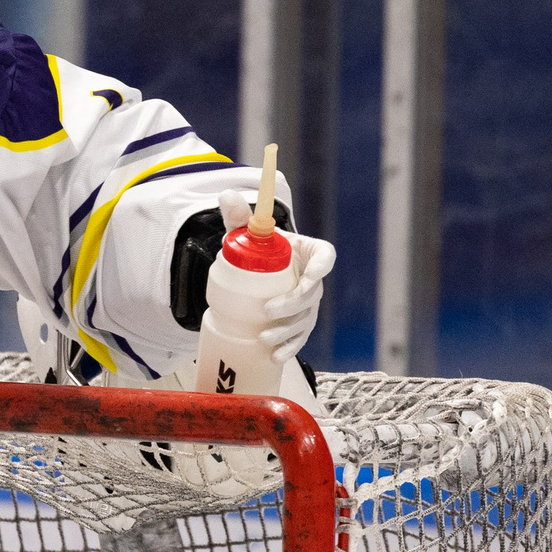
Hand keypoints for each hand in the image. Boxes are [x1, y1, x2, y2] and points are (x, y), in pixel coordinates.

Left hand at [217, 189, 334, 364]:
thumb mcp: (247, 232)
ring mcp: (307, 304)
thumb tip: (226, 194)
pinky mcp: (298, 322)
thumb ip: (238, 215)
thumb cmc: (259, 249)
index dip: (322, 267)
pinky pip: (299, 337)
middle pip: (313, 294)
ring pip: (306, 319)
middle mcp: (313, 279)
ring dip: (290, 332)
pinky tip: (275, 357)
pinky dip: (289, 348)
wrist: (257, 270)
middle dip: (294, 305)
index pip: (324, 257)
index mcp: (309, 253)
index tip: (312, 275)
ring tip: (267, 340)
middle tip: (268, 311)